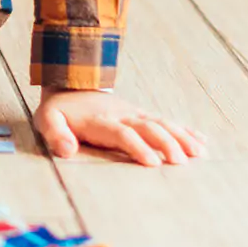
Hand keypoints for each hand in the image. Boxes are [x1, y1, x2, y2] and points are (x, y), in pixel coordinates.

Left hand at [33, 86, 206, 167]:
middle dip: (166, 143)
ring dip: (181, 137)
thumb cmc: (59, 110)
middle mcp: (121, 116)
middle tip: (182, 162)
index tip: (153, 163)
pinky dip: (184, 130)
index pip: (122, 134)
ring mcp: (133, 113)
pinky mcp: (140, 114)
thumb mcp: (46, 120)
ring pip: (162, 123)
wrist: (69, 84)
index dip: (137, 147)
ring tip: (200, 153)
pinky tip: (201, 140)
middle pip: (148, 128)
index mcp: (99, 121)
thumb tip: (67, 150)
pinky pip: (165, 120)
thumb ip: (55, 134)